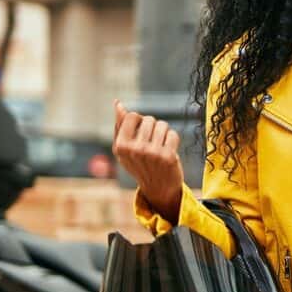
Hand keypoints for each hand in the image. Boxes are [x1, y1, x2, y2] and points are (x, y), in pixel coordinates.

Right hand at [112, 99, 183, 223]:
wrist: (158, 188)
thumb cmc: (139, 164)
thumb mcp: (125, 148)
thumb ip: (120, 125)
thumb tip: (118, 103)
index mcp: (121, 146)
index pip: (133, 116)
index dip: (139, 121)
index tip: (141, 133)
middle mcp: (135, 150)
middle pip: (149, 119)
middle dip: (152, 127)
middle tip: (152, 143)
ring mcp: (152, 154)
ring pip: (162, 125)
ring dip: (163, 133)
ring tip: (160, 146)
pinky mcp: (168, 157)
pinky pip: (173, 134)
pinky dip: (173, 140)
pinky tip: (169, 151)